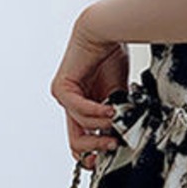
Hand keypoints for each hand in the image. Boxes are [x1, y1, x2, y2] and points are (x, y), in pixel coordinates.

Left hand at [50, 9, 127, 169]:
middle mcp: (71, 106)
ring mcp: (64, 98)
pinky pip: (78, 110)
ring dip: (102, 126)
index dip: (97, 154)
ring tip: (117, 116)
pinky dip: (96, 112)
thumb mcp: (119, 93)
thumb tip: (125, 137)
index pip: (84, 142)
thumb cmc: (112, 56)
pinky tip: (110, 109)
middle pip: (76, 145)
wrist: (105, 31)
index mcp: (84, 108)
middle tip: (115, 146)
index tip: (115, 156)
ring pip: (80, 129)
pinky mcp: (61, 89)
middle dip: (96, 150)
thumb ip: (119, 115)